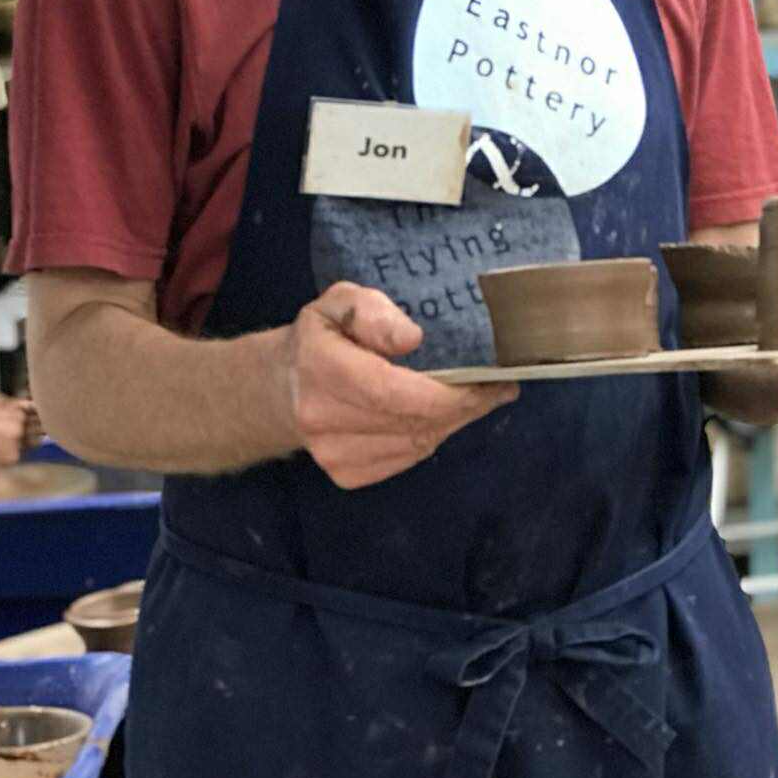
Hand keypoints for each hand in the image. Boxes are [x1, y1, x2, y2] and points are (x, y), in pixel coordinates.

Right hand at [283, 282, 517, 490]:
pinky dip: (431, 437)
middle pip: (410, 420)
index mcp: (321, 367)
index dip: (444, 393)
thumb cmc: (322, 336)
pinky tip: (441, 417)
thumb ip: (373, 312)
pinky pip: (406, 458)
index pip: (389, 391)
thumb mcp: (341, 302)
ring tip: (477, 398)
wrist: (281, 388)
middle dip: (463, 406)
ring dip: (453, 422)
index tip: (486, 382)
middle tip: (497, 387)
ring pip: (414, 444)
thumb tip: (412, 339)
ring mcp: (332, 453)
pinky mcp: (345, 474)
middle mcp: (322, 417)